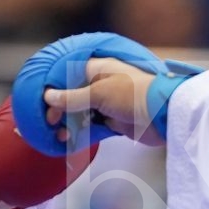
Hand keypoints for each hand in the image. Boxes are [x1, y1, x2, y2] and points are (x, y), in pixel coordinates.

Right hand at [44, 57, 163, 145]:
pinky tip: (72, 139)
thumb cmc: (133, 94)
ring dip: (70, 123)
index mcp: (98, 69)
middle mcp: (102, 84)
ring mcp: (108, 103)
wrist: (164, 115)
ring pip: (81, 112)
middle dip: (60, 109)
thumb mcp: (98, 93)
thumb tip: (48, 96)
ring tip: (61, 134)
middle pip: (73, 96)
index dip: (55, 90)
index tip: (45, 105)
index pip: (68, 76)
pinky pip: (92, 125)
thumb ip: (72, 97)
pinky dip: (82, 132)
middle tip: (52, 123)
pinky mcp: (114, 120)